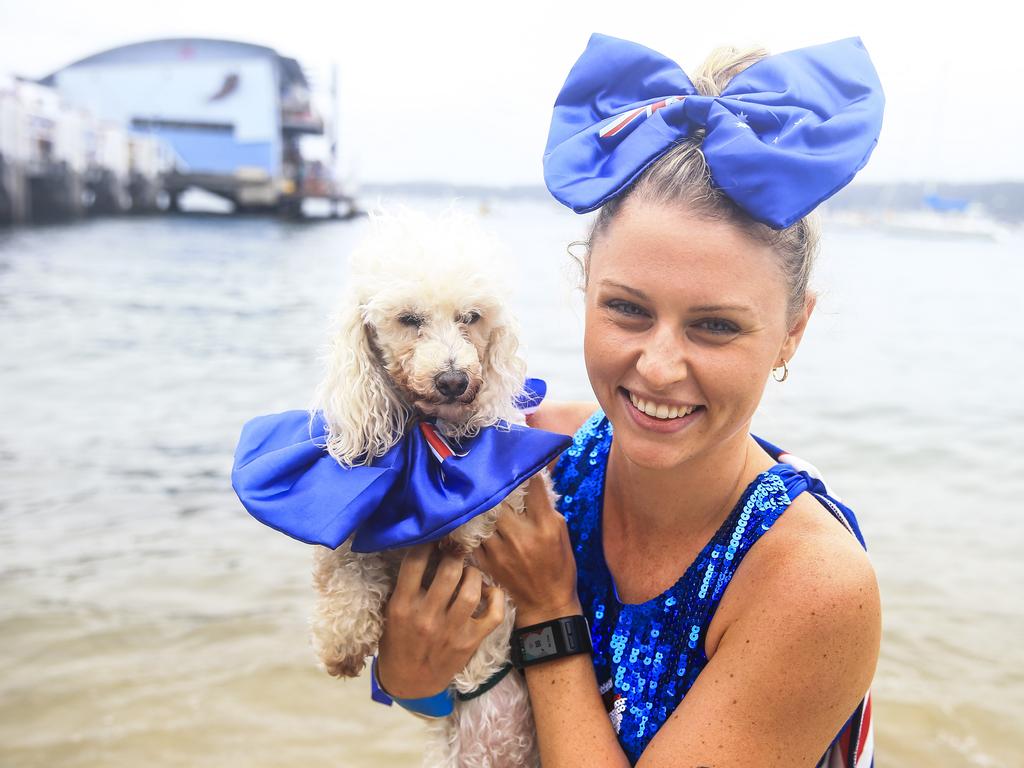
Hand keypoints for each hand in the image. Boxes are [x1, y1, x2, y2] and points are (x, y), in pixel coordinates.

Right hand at [376, 543, 505, 698]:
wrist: (409, 682)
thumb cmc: (398, 641)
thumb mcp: (391, 612)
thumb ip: (406, 585)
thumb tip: (426, 550)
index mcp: (402, 606)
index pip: (414, 562)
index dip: (427, 543)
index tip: (434, 537)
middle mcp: (427, 617)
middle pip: (448, 571)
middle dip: (455, 554)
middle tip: (456, 551)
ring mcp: (451, 631)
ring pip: (471, 590)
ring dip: (473, 574)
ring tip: (469, 572)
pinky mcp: (470, 642)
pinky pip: (493, 615)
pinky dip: (496, 598)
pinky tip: (489, 591)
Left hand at [475, 475, 581, 627]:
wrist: (546, 604)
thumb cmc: (559, 567)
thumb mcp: (561, 534)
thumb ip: (546, 509)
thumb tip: (533, 483)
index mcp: (545, 526)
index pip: (533, 488)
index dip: (526, 475)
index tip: (521, 468)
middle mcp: (521, 536)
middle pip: (499, 499)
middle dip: (497, 490)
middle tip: (494, 484)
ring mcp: (501, 550)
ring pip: (482, 516)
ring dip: (482, 508)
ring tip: (480, 500)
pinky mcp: (486, 562)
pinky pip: (474, 537)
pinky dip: (474, 528)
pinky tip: (475, 523)